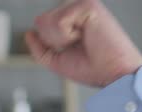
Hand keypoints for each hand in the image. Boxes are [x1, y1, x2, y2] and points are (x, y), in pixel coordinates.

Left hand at [25, 0, 141, 86]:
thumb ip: (40, 47)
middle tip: (78, 46)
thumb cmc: (92, 68)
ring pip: (47, 20)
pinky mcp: (88, 5)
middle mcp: (77, 8)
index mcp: (72, 18)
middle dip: (53, 41)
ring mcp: (83, 4)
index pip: (42, 23)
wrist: (112, 74)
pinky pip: (58, 22)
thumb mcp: (57, 60)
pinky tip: (85, 37)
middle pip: (41, 21)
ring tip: (82, 41)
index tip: (73, 48)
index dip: (50, 42)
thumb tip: (29, 33)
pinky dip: (67, 36)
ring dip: (61, 39)